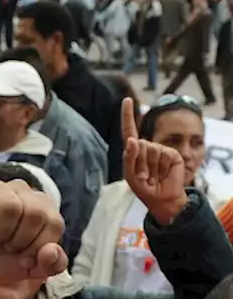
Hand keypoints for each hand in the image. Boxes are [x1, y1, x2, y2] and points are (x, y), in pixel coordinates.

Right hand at [0, 180, 66, 288]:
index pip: (54, 223)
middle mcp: (24, 190)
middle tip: (6, 245)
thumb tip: (51, 250)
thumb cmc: (3, 260)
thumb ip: (52, 265)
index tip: (24, 253)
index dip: (38, 246)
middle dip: (19, 240)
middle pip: (34, 213)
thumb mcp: (33, 269)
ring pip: (10, 208)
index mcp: (44, 206)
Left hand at [121, 97, 187, 223]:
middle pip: (138, 145)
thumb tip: (133, 139)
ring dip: (149, 166)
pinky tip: (163, 174)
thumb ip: (129, 157)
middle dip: (138, 161)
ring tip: (153, 176)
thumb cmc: (144, 188)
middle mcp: (147, 147)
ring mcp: (160, 149)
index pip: (129, 130)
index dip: (127, 115)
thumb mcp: (131, 175)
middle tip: (144, 175)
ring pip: (150, 150)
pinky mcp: (172, 154)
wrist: (162, 199)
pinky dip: (161, 167)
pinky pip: (162, 155)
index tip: (127, 99)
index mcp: (134, 150)